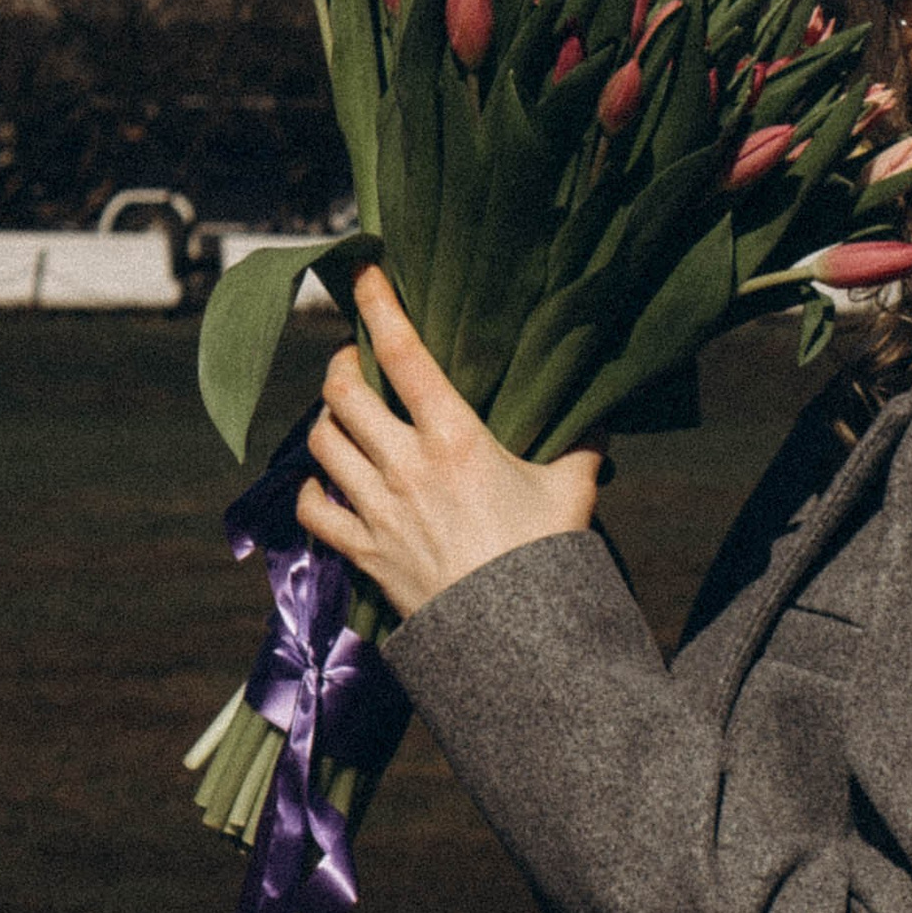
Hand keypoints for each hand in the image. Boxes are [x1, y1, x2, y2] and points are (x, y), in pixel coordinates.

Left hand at [297, 270, 602, 618]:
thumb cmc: (546, 557)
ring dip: (327, 421)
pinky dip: (311, 491)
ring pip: (323, 443)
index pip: (403, 353)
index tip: (364, 275)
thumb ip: (581, 444)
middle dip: (341, 366)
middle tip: (352, 361)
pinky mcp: (362, 550)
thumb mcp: (573, 489)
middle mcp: (406, 465)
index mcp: (456, 437)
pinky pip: (313, 509)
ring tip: (341, 415)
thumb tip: (600, 413)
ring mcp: (378, 508)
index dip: (379, 305)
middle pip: (343, 393)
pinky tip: (326, 483)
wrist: (512, 637)